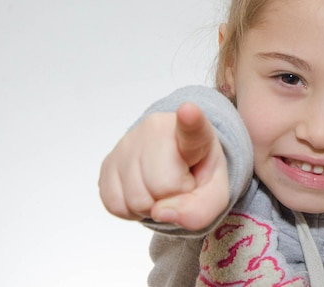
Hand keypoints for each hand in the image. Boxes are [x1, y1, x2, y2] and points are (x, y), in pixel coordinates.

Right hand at [99, 103, 228, 230]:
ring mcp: (129, 142)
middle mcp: (157, 130)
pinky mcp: (108, 160)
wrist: (178, 166)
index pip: (192, 128)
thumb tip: (161, 213)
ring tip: (161, 189)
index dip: (190, 121)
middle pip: (162, 186)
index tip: (188, 110)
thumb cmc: (199, 175)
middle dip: (172, 198)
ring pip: (136, 199)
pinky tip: (144, 192)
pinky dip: (131, 210)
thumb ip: (200, 210)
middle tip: (179, 186)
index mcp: (195, 134)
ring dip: (151, 207)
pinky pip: (115, 204)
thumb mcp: (215, 196)